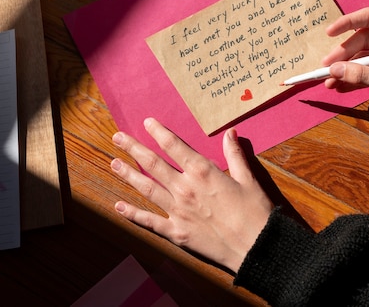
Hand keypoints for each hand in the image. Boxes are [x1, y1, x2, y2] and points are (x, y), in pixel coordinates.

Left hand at [111, 118, 273, 272]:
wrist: (256, 246)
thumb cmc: (254, 211)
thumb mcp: (247, 178)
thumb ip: (235, 154)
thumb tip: (230, 132)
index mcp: (203, 171)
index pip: (174, 146)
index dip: (159, 132)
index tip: (147, 122)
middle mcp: (185, 188)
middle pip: (153, 164)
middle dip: (134, 148)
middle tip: (118, 137)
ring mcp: (178, 211)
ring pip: (147, 188)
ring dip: (128, 174)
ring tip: (113, 163)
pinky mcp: (177, 232)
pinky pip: (150, 222)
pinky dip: (133, 214)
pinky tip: (119, 206)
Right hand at [323, 7, 368, 137]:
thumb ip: (363, 75)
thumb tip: (335, 70)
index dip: (347, 23)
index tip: (329, 33)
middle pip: (362, 40)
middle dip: (343, 54)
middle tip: (326, 68)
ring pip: (362, 58)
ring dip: (346, 69)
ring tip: (329, 82)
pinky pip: (367, 72)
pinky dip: (353, 78)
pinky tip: (341, 87)